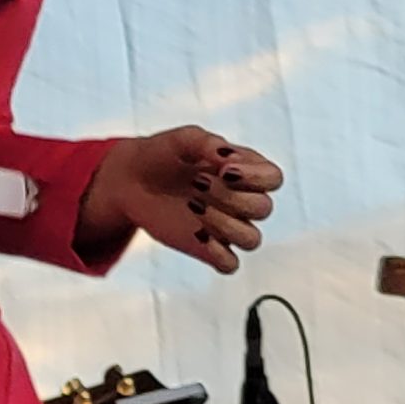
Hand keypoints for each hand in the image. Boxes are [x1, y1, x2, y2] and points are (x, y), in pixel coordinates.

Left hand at [77, 126, 280, 270]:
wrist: (131, 179)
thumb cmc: (163, 154)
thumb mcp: (182, 139)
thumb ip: (208, 143)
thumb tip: (228, 159)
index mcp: (244, 170)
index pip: (273, 178)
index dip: (256, 176)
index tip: (224, 169)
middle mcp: (241, 200)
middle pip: (263, 208)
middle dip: (231, 196)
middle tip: (196, 182)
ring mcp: (227, 226)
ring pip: (252, 239)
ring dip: (225, 224)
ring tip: (192, 206)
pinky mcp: (208, 249)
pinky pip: (230, 264)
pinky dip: (219, 254)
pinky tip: (197, 235)